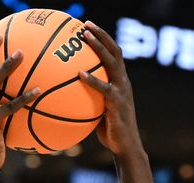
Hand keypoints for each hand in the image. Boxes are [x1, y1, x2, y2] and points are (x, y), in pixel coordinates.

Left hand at [78, 21, 142, 157]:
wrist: (125, 147)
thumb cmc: (110, 131)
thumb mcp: (99, 110)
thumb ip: (90, 98)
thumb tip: (68, 94)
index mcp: (121, 82)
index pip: (114, 54)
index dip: (103, 39)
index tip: (88, 27)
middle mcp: (124, 82)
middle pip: (115, 51)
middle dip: (101, 35)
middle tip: (85, 24)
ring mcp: (122, 92)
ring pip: (112, 62)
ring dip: (98, 47)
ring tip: (84, 37)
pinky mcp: (117, 104)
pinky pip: (104, 88)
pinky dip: (92, 79)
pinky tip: (79, 73)